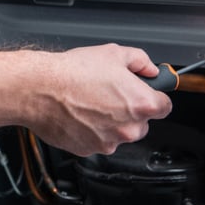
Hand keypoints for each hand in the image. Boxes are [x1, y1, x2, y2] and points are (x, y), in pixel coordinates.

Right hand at [25, 43, 172, 156]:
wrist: (40, 89)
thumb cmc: (73, 72)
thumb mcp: (113, 53)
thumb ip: (140, 61)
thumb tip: (149, 69)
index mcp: (141, 104)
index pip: (164, 107)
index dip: (153, 97)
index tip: (144, 94)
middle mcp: (128, 128)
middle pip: (141, 124)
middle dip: (130, 112)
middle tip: (110, 95)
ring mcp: (108, 142)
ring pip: (118, 135)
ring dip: (110, 124)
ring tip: (90, 103)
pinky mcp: (88, 150)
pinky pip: (96, 141)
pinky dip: (91, 131)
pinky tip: (79, 114)